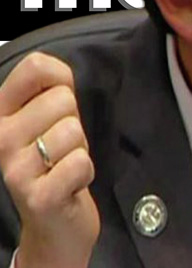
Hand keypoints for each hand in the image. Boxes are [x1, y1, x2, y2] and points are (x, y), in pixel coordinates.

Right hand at [0, 52, 99, 267]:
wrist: (53, 222)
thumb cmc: (55, 161)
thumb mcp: (50, 119)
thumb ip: (52, 89)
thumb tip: (56, 73)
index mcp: (1, 114)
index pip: (35, 66)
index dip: (61, 78)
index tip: (59, 102)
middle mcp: (0, 138)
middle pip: (63, 99)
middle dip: (74, 123)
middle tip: (62, 147)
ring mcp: (15, 169)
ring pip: (73, 130)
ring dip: (79, 149)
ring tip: (64, 165)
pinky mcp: (38, 196)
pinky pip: (80, 161)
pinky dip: (85, 172)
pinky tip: (70, 184)